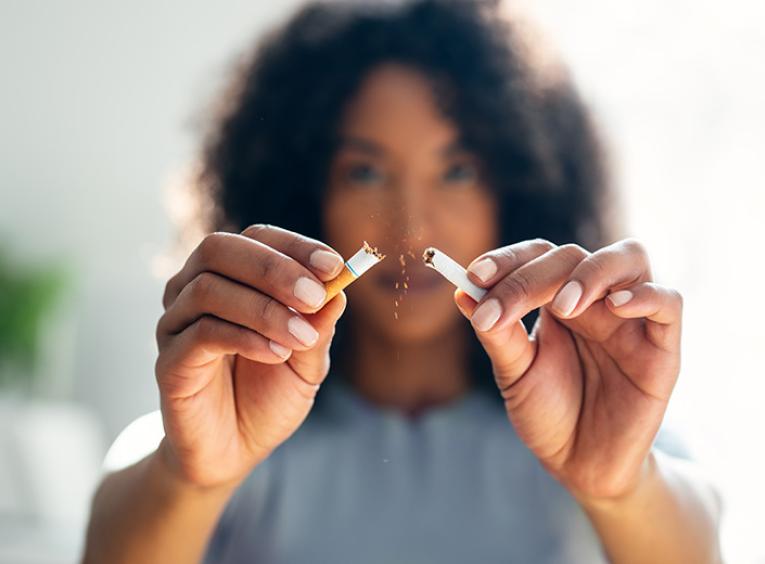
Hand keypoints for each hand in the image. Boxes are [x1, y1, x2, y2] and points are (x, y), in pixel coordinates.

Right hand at [155, 224, 346, 487]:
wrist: (234, 452)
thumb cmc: (268, 397)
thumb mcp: (307, 363)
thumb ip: (318, 328)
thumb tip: (339, 290)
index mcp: (232, 279)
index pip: (257, 238)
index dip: (295, 247)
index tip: (334, 266)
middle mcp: (195, 290)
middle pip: (220, 248)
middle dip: (274, 268)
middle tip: (315, 296)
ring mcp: (177, 323)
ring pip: (209, 288)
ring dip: (265, 309)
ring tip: (302, 338)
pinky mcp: (169, 360)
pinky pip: (202, 333)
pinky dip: (245, 337)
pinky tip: (276, 354)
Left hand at [455, 238, 681, 500]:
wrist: (580, 465)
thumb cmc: (548, 413)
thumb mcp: (515, 373)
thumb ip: (497, 334)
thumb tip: (463, 292)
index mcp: (556, 299)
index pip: (537, 256)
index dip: (508, 260)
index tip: (475, 275)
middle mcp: (594, 299)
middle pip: (572, 256)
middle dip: (532, 276)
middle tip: (503, 308)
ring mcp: (630, 318)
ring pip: (629, 258)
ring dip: (592, 272)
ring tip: (564, 305)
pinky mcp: (662, 347)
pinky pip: (669, 302)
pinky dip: (645, 295)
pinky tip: (614, 307)